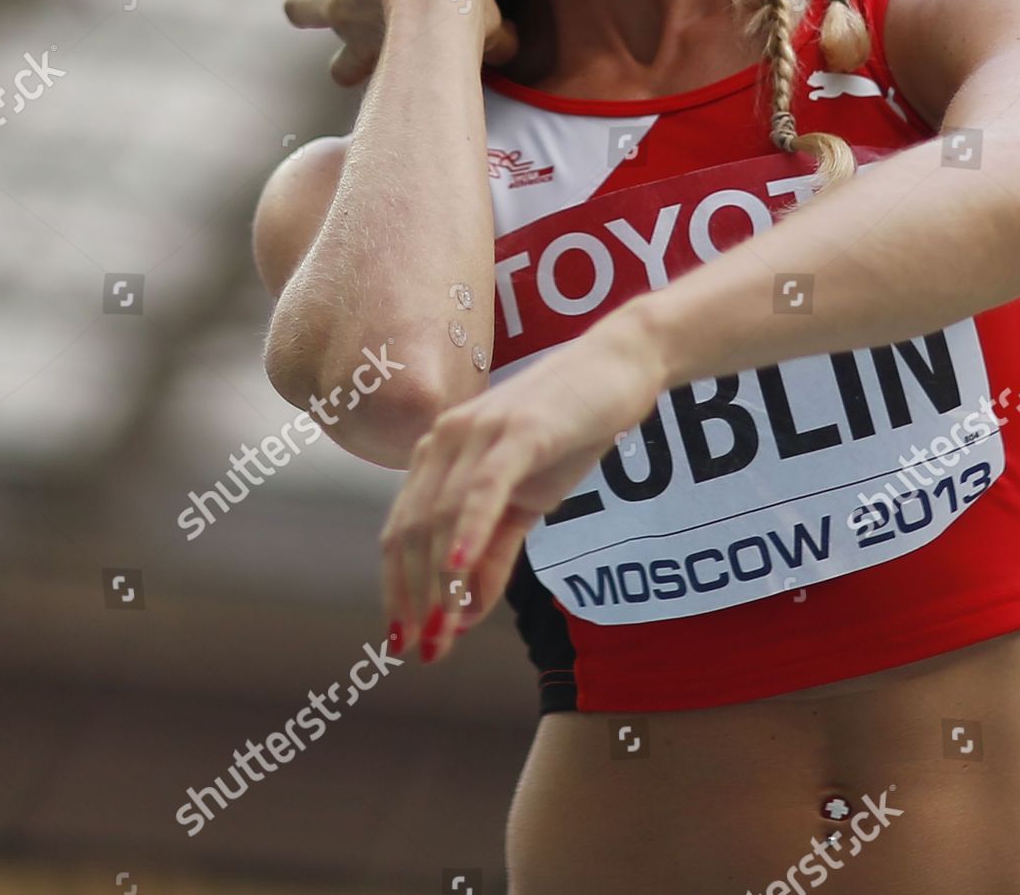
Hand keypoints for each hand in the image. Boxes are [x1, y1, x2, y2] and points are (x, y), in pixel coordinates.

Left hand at [379, 302, 664, 662]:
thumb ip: (493, 553)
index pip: (402, 533)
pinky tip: (461, 574)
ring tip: (442, 633)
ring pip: (442, 517)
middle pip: (413, 531)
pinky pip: (483, 488)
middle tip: (426, 653)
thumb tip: (464, 614)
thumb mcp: (528, 501)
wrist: (620, 366)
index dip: (398, 591)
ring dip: (439, 582)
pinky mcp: (517, 431)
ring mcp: (478, 432)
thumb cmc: (571, 430)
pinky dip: (468, 533)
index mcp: (438, 455)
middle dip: (415, 598)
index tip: (404, 644)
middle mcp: (445, 440)